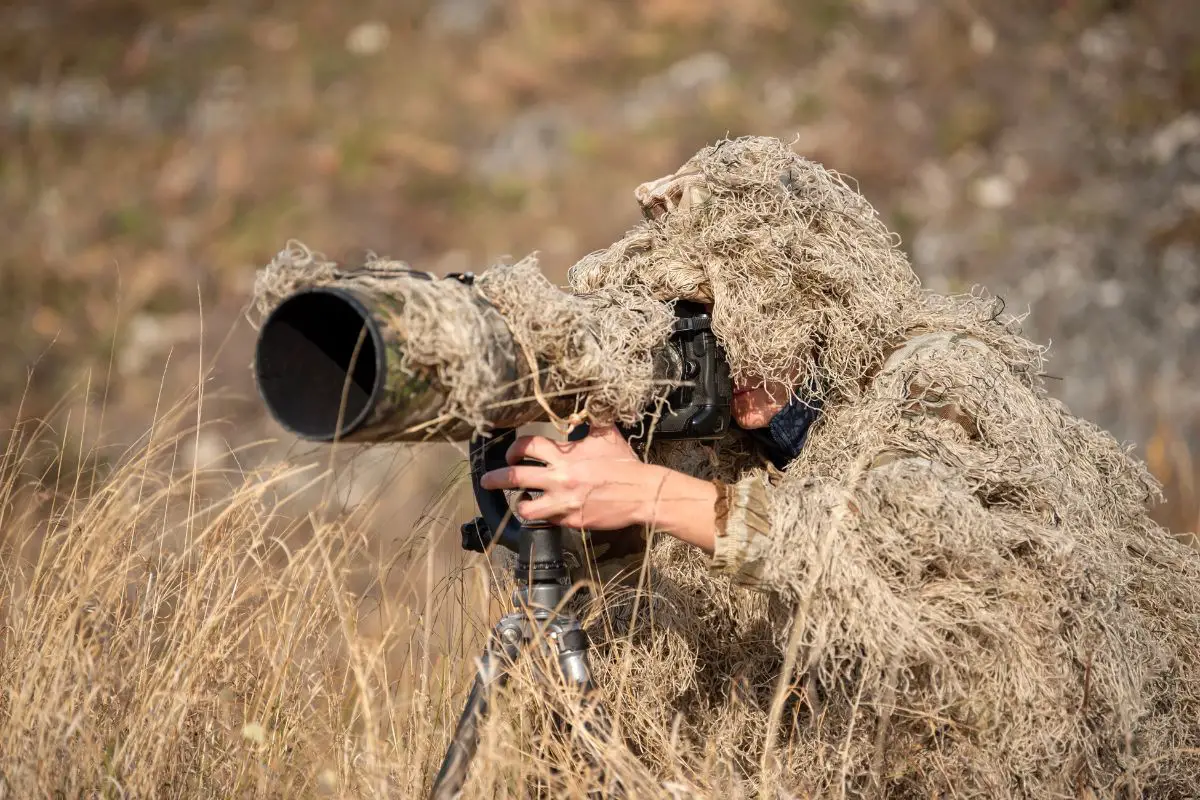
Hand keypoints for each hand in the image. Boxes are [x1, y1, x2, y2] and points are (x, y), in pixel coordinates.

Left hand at [479, 426, 652, 530]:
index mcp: (564, 456)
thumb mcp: (606, 434)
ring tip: (520, 503)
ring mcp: (563, 502)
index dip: (515, 448)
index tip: (512, 453)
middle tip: (486, 481)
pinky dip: (547, 516)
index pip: (528, 446)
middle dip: (495, 478)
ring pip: (526, 508)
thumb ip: (589, 421)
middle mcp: (559, 478)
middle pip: (515, 477)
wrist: (641, 492)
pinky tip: (550, 512)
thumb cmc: (624, 463)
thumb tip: (579, 410)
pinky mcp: (571, 521)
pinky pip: (549, 520)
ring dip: (520, 505)